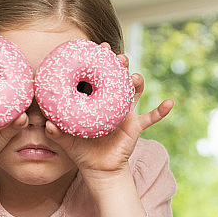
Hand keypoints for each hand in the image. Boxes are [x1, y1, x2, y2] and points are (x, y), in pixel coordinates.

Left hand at [44, 52, 171, 179]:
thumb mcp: (66, 141)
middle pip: (118, 78)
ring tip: (136, 78)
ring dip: (137, 82)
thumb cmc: (82, 151)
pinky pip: (151, 117)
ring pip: (135, 92)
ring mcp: (125, 112)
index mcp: (95, 100)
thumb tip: (47, 125)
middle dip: (120, 65)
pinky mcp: (135, 126)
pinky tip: (169, 102)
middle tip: (119, 58)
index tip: (100, 46)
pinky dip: (161, 110)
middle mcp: (112, 102)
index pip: (98, 75)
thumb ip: (56, 132)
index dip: (100, 60)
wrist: (99, 169)